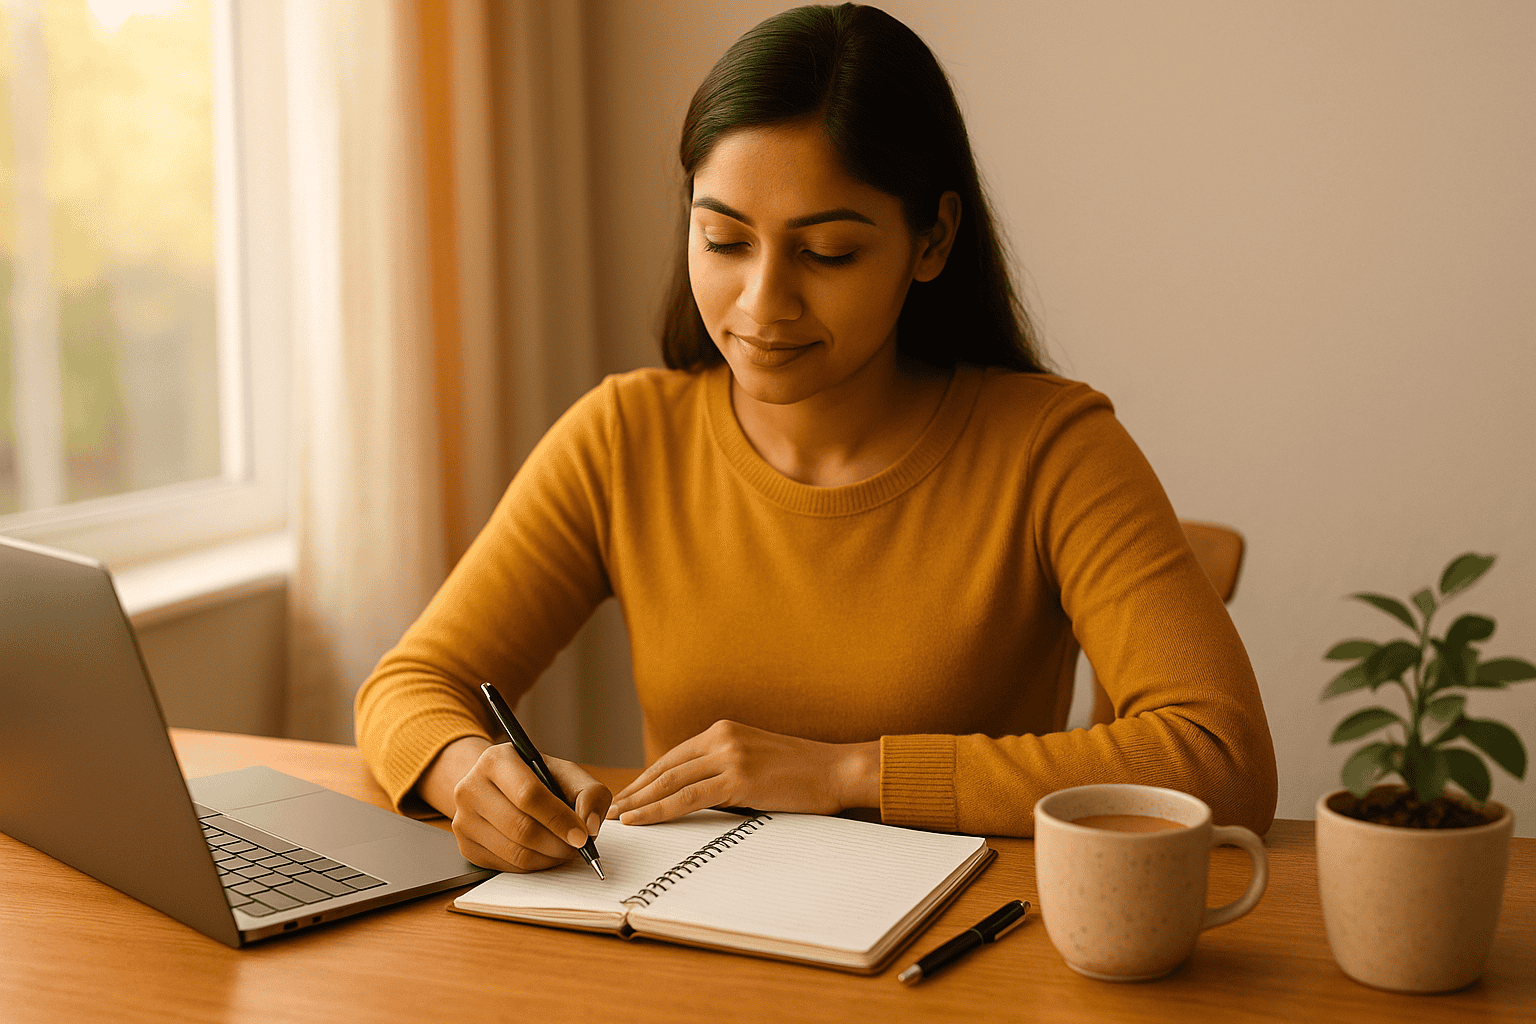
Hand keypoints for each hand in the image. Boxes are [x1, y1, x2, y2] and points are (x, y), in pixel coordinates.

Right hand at [429, 737, 611, 871]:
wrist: (497, 786)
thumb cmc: (535, 779)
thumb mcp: (565, 773)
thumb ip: (589, 793)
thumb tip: (590, 826)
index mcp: (495, 760)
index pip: (528, 794)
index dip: (559, 819)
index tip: (582, 835)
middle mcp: (470, 788)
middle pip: (520, 827)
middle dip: (557, 844)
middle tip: (578, 847)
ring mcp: (463, 820)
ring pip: (514, 852)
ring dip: (548, 858)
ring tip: (566, 850)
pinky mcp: (465, 846)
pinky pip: (506, 866)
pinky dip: (533, 866)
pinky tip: (545, 854)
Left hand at [606, 720, 878, 824]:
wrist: (838, 771)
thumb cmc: (804, 774)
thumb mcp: (757, 762)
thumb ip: (726, 771)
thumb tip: (697, 795)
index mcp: (724, 731)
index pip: (674, 757)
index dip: (647, 778)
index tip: (627, 794)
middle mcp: (722, 737)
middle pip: (666, 768)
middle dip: (636, 790)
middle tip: (610, 808)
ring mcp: (729, 755)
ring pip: (671, 782)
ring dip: (639, 801)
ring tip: (617, 817)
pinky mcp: (738, 778)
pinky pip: (688, 798)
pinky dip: (659, 809)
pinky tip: (640, 818)